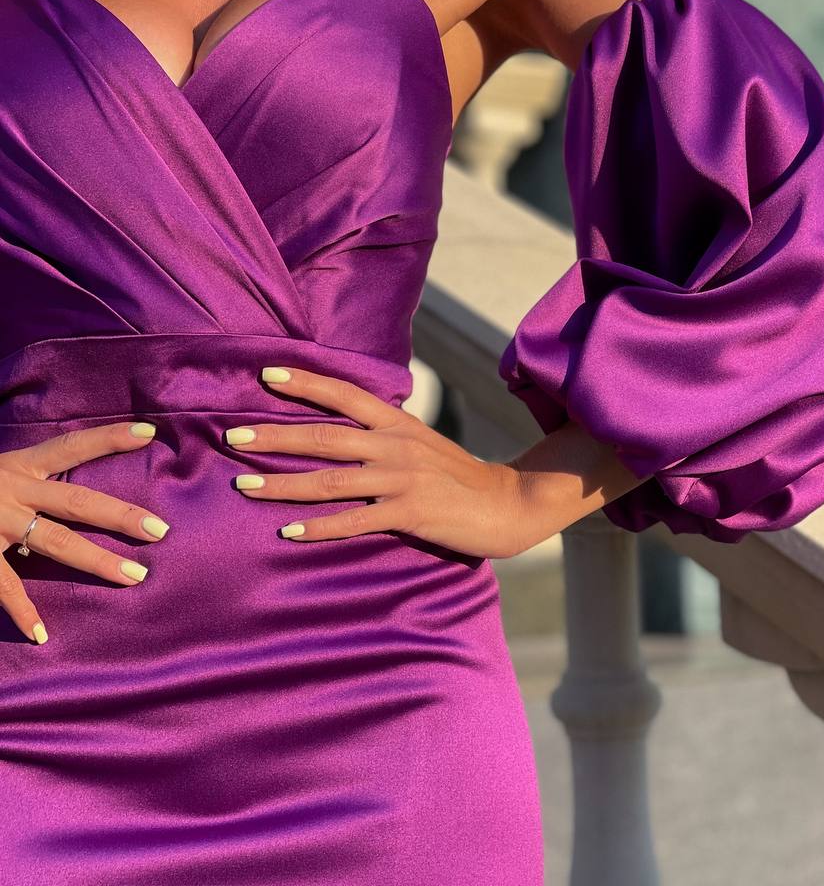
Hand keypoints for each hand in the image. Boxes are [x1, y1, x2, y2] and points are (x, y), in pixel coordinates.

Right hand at [0, 422, 168, 643]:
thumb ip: (29, 480)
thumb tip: (69, 493)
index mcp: (17, 466)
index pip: (71, 446)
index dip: (108, 437)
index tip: (150, 431)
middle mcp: (12, 490)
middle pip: (77, 500)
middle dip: (120, 516)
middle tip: (160, 530)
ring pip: (56, 543)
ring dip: (97, 561)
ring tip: (134, 577)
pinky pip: (3, 586)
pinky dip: (22, 611)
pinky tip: (43, 634)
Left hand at [226, 366, 529, 558]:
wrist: (508, 504)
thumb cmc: (458, 477)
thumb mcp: (422, 443)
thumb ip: (384, 435)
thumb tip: (343, 428)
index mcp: (397, 423)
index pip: (344, 394)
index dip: (305, 383)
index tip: (267, 374)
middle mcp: (395, 445)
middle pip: (324, 435)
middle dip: (275, 435)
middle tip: (233, 435)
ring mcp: (402, 479)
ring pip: (331, 479)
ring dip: (283, 483)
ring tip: (244, 486)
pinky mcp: (410, 513)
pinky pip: (355, 521)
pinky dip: (319, 527)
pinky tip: (289, 532)